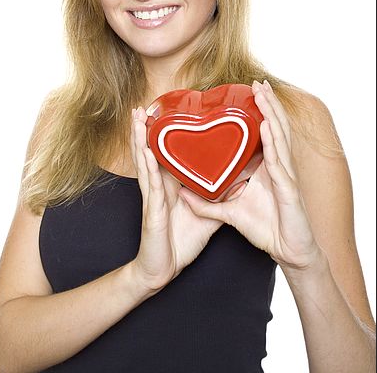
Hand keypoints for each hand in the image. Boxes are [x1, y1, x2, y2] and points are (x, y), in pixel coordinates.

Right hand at [131, 106, 222, 290]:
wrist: (164, 270)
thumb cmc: (181, 242)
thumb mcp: (206, 216)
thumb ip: (218, 199)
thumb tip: (238, 183)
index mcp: (170, 186)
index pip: (166, 154)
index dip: (163, 135)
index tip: (163, 113)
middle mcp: (158, 186)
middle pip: (150, 151)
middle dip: (146, 129)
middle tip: (142, 106)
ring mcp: (153, 197)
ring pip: (144, 161)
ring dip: (139, 138)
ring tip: (137, 117)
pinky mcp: (152, 210)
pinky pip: (150, 184)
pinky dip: (147, 165)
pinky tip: (145, 150)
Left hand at [179, 80, 320, 271]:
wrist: (289, 253)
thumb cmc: (268, 230)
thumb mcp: (231, 214)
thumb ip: (208, 204)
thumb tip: (183, 194)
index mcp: (268, 169)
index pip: (266, 133)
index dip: (261, 111)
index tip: (250, 92)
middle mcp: (279, 167)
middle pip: (274, 128)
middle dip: (267, 103)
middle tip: (256, 82)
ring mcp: (286, 176)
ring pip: (279, 137)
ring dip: (271, 113)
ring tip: (262, 93)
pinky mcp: (288, 190)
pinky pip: (278, 162)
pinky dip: (272, 142)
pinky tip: (265, 126)